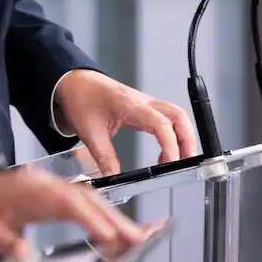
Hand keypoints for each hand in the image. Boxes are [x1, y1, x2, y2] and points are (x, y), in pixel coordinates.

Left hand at [0, 169, 145, 260]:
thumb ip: (3, 241)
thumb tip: (25, 254)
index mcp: (26, 189)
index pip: (64, 201)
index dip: (89, 217)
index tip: (108, 235)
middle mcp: (41, 185)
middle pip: (84, 198)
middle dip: (114, 219)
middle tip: (139, 240)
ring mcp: (48, 189)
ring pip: (88, 200)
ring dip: (114, 219)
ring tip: (138, 239)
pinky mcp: (51, 197)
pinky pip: (83, 204)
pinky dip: (103, 216)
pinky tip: (117, 231)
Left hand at [54, 70, 198, 174]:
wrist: (74, 81)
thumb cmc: (81, 99)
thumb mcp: (89, 133)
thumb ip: (104, 158)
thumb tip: (114, 180)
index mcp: (130, 106)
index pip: (161, 124)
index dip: (170, 146)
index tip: (169, 164)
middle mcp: (143, 102)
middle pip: (178, 117)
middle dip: (187, 141)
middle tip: (185, 164)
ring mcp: (146, 102)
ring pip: (177, 116)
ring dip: (183, 137)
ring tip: (177, 161)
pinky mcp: (145, 106)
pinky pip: (168, 118)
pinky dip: (173, 134)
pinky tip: (165, 151)